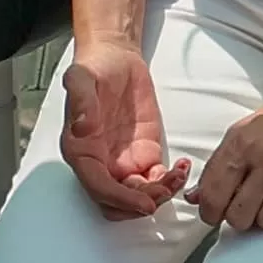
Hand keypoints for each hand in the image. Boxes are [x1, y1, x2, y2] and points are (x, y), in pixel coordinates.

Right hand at [59, 38, 178, 218]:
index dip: (120, 199)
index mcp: (80, 151)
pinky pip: (157, 180)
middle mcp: (100, 162)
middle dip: (141, 204)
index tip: (143, 202)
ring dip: (159, 194)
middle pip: (117, 203)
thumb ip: (81, 101)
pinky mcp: (145, 155)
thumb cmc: (94, 68)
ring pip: (139, 196)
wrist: (115, 58)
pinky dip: (171, 181)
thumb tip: (82, 127)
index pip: (97, 187)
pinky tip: (182, 167)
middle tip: (164, 190)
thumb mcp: (81, 77)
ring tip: (178, 175)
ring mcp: (123, 162)